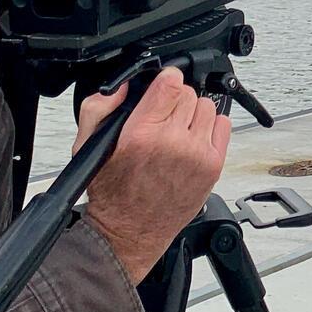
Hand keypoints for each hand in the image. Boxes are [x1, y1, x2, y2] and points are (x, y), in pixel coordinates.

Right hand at [76, 66, 231, 282]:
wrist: (128, 232)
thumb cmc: (111, 192)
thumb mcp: (88, 145)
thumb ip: (98, 107)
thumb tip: (123, 86)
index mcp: (141, 134)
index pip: (170, 83)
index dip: (166, 80)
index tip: (163, 85)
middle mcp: (172, 142)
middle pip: (188, 93)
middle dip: (175, 101)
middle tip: (163, 119)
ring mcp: (197, 154)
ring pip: (207, 106)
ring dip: (193, 114)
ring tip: (177, 132)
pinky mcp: (213, 166)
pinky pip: (223, 126)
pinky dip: (210, 128)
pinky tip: (193, 140)